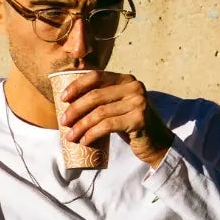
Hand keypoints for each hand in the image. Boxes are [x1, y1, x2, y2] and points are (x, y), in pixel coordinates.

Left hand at [57, 71, 174, 166]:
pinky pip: (108, 125)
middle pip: (95, 96)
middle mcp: (134, 88)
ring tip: (70, 136)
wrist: (156, 142)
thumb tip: (68, 102)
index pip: (97, 76)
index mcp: (127, 80)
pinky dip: (92, 134)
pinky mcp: (139, 119)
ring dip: (81, 126)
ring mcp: (139, 102)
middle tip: (63, 122)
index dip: (77, 86)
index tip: (62, 98)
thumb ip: (102, 99)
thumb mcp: (117, 106)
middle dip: (75, 109)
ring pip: (100, 113)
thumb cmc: (130, 124)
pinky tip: (85, 141)